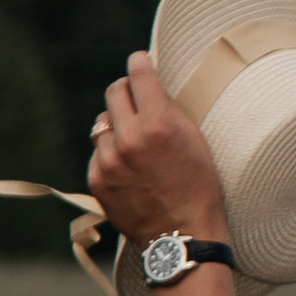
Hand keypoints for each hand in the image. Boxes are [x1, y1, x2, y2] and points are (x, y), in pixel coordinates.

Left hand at [88, 51, 230, 247]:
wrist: (183, 234)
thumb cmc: (199, 186)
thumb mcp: (195, 140)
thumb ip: (169, 108)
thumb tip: (149, 83)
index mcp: (157, 124)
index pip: (138, 74)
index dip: (139, 62)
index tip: (139, 61)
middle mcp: (129, 138)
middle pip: (114, 92)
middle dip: (127, 91)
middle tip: (137, 99)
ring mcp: (108, 160)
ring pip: (103, 122)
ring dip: (117, 124)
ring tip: (135, 141)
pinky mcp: (97, 178)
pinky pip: (98, 151)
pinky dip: (110, 152)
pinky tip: (129, 166)